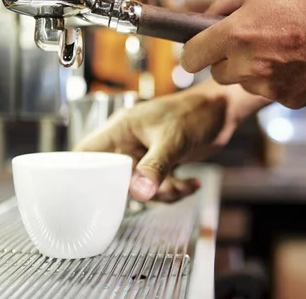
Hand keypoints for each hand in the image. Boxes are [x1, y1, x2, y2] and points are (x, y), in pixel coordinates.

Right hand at [74, 84, 235, 201]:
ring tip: (182, 186)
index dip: (82, 174)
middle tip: (157, 190)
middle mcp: (128, 143)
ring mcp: (144, 155)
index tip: (89, 195)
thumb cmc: (194, 112)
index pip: (86, 153)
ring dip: (162, 193)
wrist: (223, 111)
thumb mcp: (172, 140)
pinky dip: (175, 190)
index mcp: (120, 129)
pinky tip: (192, 183)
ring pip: (140, 187)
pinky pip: (158, 187)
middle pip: (115, 178)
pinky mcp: (161, 164)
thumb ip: (155, 166)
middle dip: (137, 191)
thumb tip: (140, 192)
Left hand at [181, 0, 305, 108]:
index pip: (191, 58)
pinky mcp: (289, 100)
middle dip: (225, 60)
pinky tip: (296, 62)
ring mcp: (270, 86)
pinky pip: (270, 92)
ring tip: (280, 48)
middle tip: (247, 44)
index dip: (193, 53)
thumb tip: (203, 20)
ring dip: (252, 70)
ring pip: (244, 83)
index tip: (198, 51)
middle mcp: (249, 65)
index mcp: (236, 35)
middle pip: (216, 74)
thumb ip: (224, 6)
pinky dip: (277, 80)